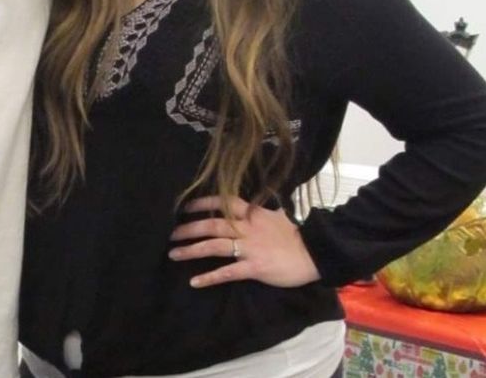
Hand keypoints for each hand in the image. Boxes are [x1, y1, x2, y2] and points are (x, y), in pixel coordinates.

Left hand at [168, 195, 319, 288]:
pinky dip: (209, 277)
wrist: (314, 253)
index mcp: (252, 214)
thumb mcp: (277, 216)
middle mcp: (247, 228)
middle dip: (189, 228)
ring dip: (191, 249)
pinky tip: (194, 281)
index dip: (202, 203)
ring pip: (214, 246)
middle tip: (171, 234)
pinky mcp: (254, 267)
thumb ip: (264, 211)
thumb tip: (261, 206)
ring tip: (174, 254)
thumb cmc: (295, 236)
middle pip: (212, 224)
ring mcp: (249, 247)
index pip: (223, 202)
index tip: (185, 206)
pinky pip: (227, 272)